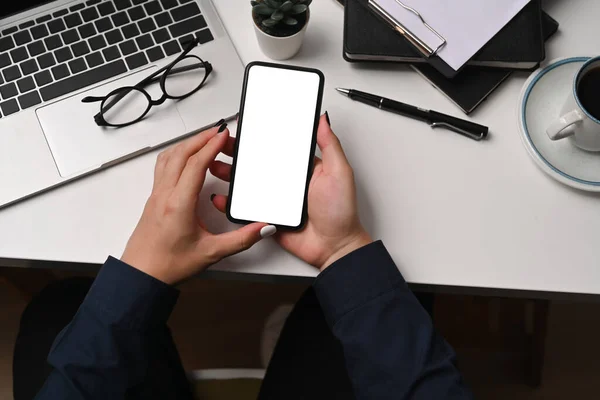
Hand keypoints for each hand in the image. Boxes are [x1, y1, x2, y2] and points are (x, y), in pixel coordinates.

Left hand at [122, 123, 272, 284]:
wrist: (141, 275)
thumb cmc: (168, 264)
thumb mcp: (211, 253)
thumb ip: (241, 239)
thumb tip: (262, 227)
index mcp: (179, 204)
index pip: (196, 165)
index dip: (211, 146)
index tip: (223, 135)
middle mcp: (165, 195)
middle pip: (181, 154)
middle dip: (200, 138)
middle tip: (218, 131)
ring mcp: (156, 195)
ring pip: (168, 158)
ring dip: (186, 144)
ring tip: (204, 140)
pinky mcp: (153, 199)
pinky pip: (163, 167)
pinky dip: (176, 155)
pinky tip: (185, 159)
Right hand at [210, 114, 371, 270]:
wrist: (334, 247)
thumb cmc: (340, 212)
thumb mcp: (339, 171)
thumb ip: (329, 144)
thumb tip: (323, 119)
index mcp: (302, 167)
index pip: (276, 146)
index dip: (260, 136)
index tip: (244, 126)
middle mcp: (286, 181)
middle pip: (257, 163)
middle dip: (237, 152)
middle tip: (221, 144)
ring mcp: (275, 199)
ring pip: (247, 183)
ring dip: (229, 173)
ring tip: (214, 165)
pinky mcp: (268, 216)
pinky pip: (246, 208)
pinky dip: (231, 202)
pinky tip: (221, 196)